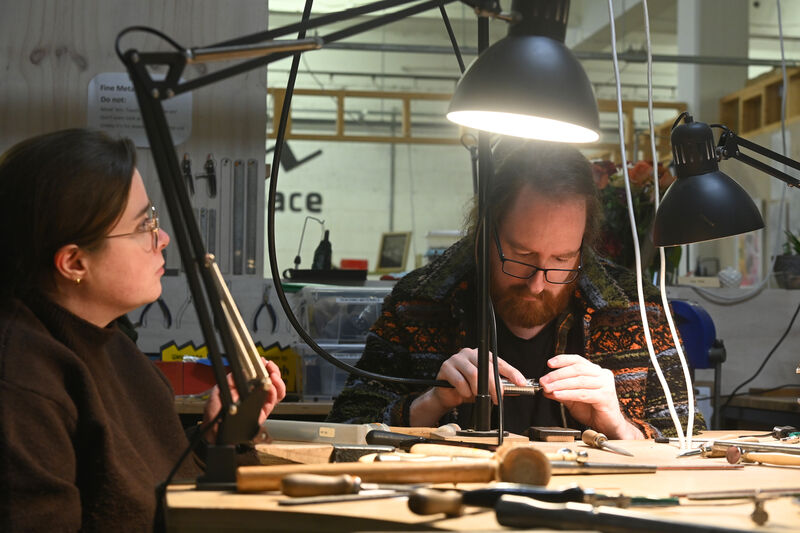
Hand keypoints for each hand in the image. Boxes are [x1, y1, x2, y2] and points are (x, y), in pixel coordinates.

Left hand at [202, 359, 286, 443]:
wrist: (214, 430)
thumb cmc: (215, 413)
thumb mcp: (219, 391)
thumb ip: (231, 380)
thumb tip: (243, 370)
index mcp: (244, 388)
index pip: (258, 375)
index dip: (263, 367)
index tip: (263, 361)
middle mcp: (254, 395)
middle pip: (270, 381)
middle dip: (273, 371)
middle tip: (270, 366)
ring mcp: (259, 403)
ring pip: (276, 391)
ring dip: (277, 381)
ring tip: (273, 376)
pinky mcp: (262, 413)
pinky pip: (272, 402)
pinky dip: (274, 393)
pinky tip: (270, 388)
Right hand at [409, 348, 525, 426]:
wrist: (446, 395)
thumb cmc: (466, 389)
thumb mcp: (485, 388)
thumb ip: (499, 386)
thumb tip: (516, 388)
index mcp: (481, 355)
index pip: (499, 362)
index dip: (511, 372)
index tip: (521, 382)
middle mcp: (469, 353)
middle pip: (486, 368)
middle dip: (495, 386)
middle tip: (498, 398)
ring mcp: (457, 359)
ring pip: (473, 374)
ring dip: (478, 390)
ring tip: (477, 396)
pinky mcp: (446, 367)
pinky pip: (459, 380)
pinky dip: (465, 391)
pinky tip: (465, 394)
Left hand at [539, 353, 642, 439]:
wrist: (608, 426)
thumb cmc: (593, 410)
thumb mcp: (572, 399)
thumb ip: (560, 392)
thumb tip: (545, 388)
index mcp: (595, 371)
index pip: (578, 360)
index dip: (563, 360)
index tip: (549, 363)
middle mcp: (602, 375)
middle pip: (577, 369)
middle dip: (557, 374)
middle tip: (544, 380)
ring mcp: (606, 385)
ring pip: (579, 380)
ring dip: (560, 384)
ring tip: (548, 388)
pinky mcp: (605, 397)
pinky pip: (583, 393)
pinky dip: (568, 393)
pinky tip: (557, 395)